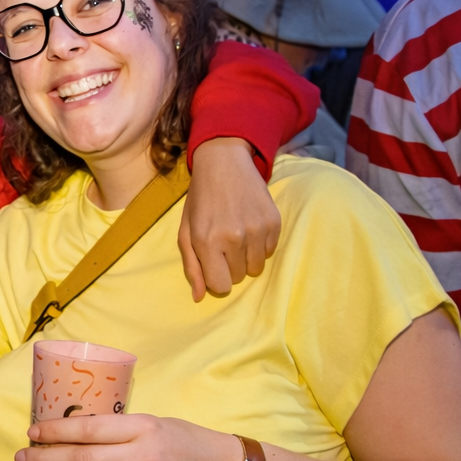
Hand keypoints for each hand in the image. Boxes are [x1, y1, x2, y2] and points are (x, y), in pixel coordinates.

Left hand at [14, 412, 242, 460]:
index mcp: (141, 428)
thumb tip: (72, 432)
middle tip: (21, 460)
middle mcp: (140, 458)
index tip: (33, 433)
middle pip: (83, 460)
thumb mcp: (152, 422)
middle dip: (46, 460)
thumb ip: (117, 429)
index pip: (88, 430)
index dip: (56, 431)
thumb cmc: (183, 440)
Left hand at [178, 136, 281, 300]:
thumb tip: (199, 297)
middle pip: (239, 278)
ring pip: (257, 267)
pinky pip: (270, 251)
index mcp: (207, 241)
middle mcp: (234, 237)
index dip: (216, 278)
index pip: (221, 287)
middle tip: (223, 241)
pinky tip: (249, 224)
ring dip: (247, 256)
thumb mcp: (186, 231)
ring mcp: (256, 229)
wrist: (224, 163)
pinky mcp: (274, 222)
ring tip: (237, 233)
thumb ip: (192, 266)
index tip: (214, 263)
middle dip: (230, 265)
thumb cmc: (201, 200)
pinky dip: (261, 244)